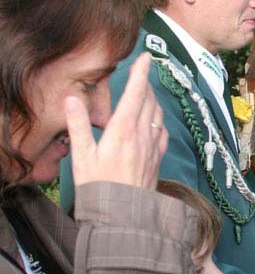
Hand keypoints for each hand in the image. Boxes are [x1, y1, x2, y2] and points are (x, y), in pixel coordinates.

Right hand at [66, 53, 167, 189]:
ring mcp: (153, 146)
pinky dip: (159, 118)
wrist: (123, 215)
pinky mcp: (158, 157)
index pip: (135, 93)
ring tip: (145, 92)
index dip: (140, 72)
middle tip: (141, 72)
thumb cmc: (98, 187)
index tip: (145, 57)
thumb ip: (79, 126)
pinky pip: (163, 130)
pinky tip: (154, 120)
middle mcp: (142, 134)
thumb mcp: (81, 156)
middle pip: (148, 100)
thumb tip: (72, 99)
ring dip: (153, 99)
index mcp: (123, 130)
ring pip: (158, 113)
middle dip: (145, 83)